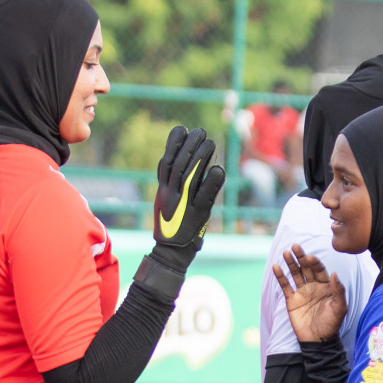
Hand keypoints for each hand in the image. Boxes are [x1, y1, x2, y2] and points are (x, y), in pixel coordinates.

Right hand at [152, 126, 226, 270]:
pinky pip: (204, 196)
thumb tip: (174, 160)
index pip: (166, 162)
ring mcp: (183, 204)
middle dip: (189, 146)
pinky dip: (211, 182)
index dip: (173, 145)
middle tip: (201, 131)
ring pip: (190, 176)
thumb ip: (172, 182)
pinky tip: (218, 169)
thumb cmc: (174, 226)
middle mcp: (171, 195)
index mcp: (163, 190)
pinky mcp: (196, 215)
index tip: (181, 129)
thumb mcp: (168, 201)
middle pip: (179, 165)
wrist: (171, 253)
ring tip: (210, 142)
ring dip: (200, 158)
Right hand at [275, 243, 347, 342]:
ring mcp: (302, 292)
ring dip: (290, 263)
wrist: (318, 340)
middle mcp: (313, 286)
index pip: (320, 270)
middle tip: (295, 246)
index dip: (315, 263)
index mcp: (326, 286)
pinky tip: (276, 267)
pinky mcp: (291, 299)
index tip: (310, 257)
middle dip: (301, 257)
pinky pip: (285, 285)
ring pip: (295, 274)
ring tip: (285, 253)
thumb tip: (335, 273)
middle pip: (306, 268)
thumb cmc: (332, 324)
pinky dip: (280, 276)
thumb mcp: (340, 308)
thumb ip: (338, 291)